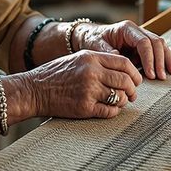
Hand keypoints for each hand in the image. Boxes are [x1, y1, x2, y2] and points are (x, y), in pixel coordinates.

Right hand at [16, 50, 143, 118]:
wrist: (34, 90)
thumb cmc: (56, 75)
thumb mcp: (78, 59)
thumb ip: (100, 62)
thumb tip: (125, 71)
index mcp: (92, 58)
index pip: (124, 63)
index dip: (134, 73)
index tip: (136, 81)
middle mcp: (92, 72)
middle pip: (125, 81)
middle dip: (132, 90)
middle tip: (131, 95)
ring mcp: (88, 90)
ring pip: (119, 97)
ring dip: (123, 101)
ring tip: (119, 102)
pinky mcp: (84, 107)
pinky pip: (109, 111)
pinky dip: (113, 112)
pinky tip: (109, 110)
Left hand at [77, 21, 170, 80]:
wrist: (90, 37)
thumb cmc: (92, 40)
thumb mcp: (96, 46)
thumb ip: (108, 52)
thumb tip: (121, 59)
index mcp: (127, 29)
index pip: (144, 42)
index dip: (149, 58)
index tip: (150, 74)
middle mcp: (137, 31)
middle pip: (156, 42)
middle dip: (160, 60)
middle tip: (161, 77)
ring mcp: (142, 37)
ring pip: (160, 45)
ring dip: (166, 60)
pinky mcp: (143, 46)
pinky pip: (158, 51)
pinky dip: (164, 60)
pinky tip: (170, 70)